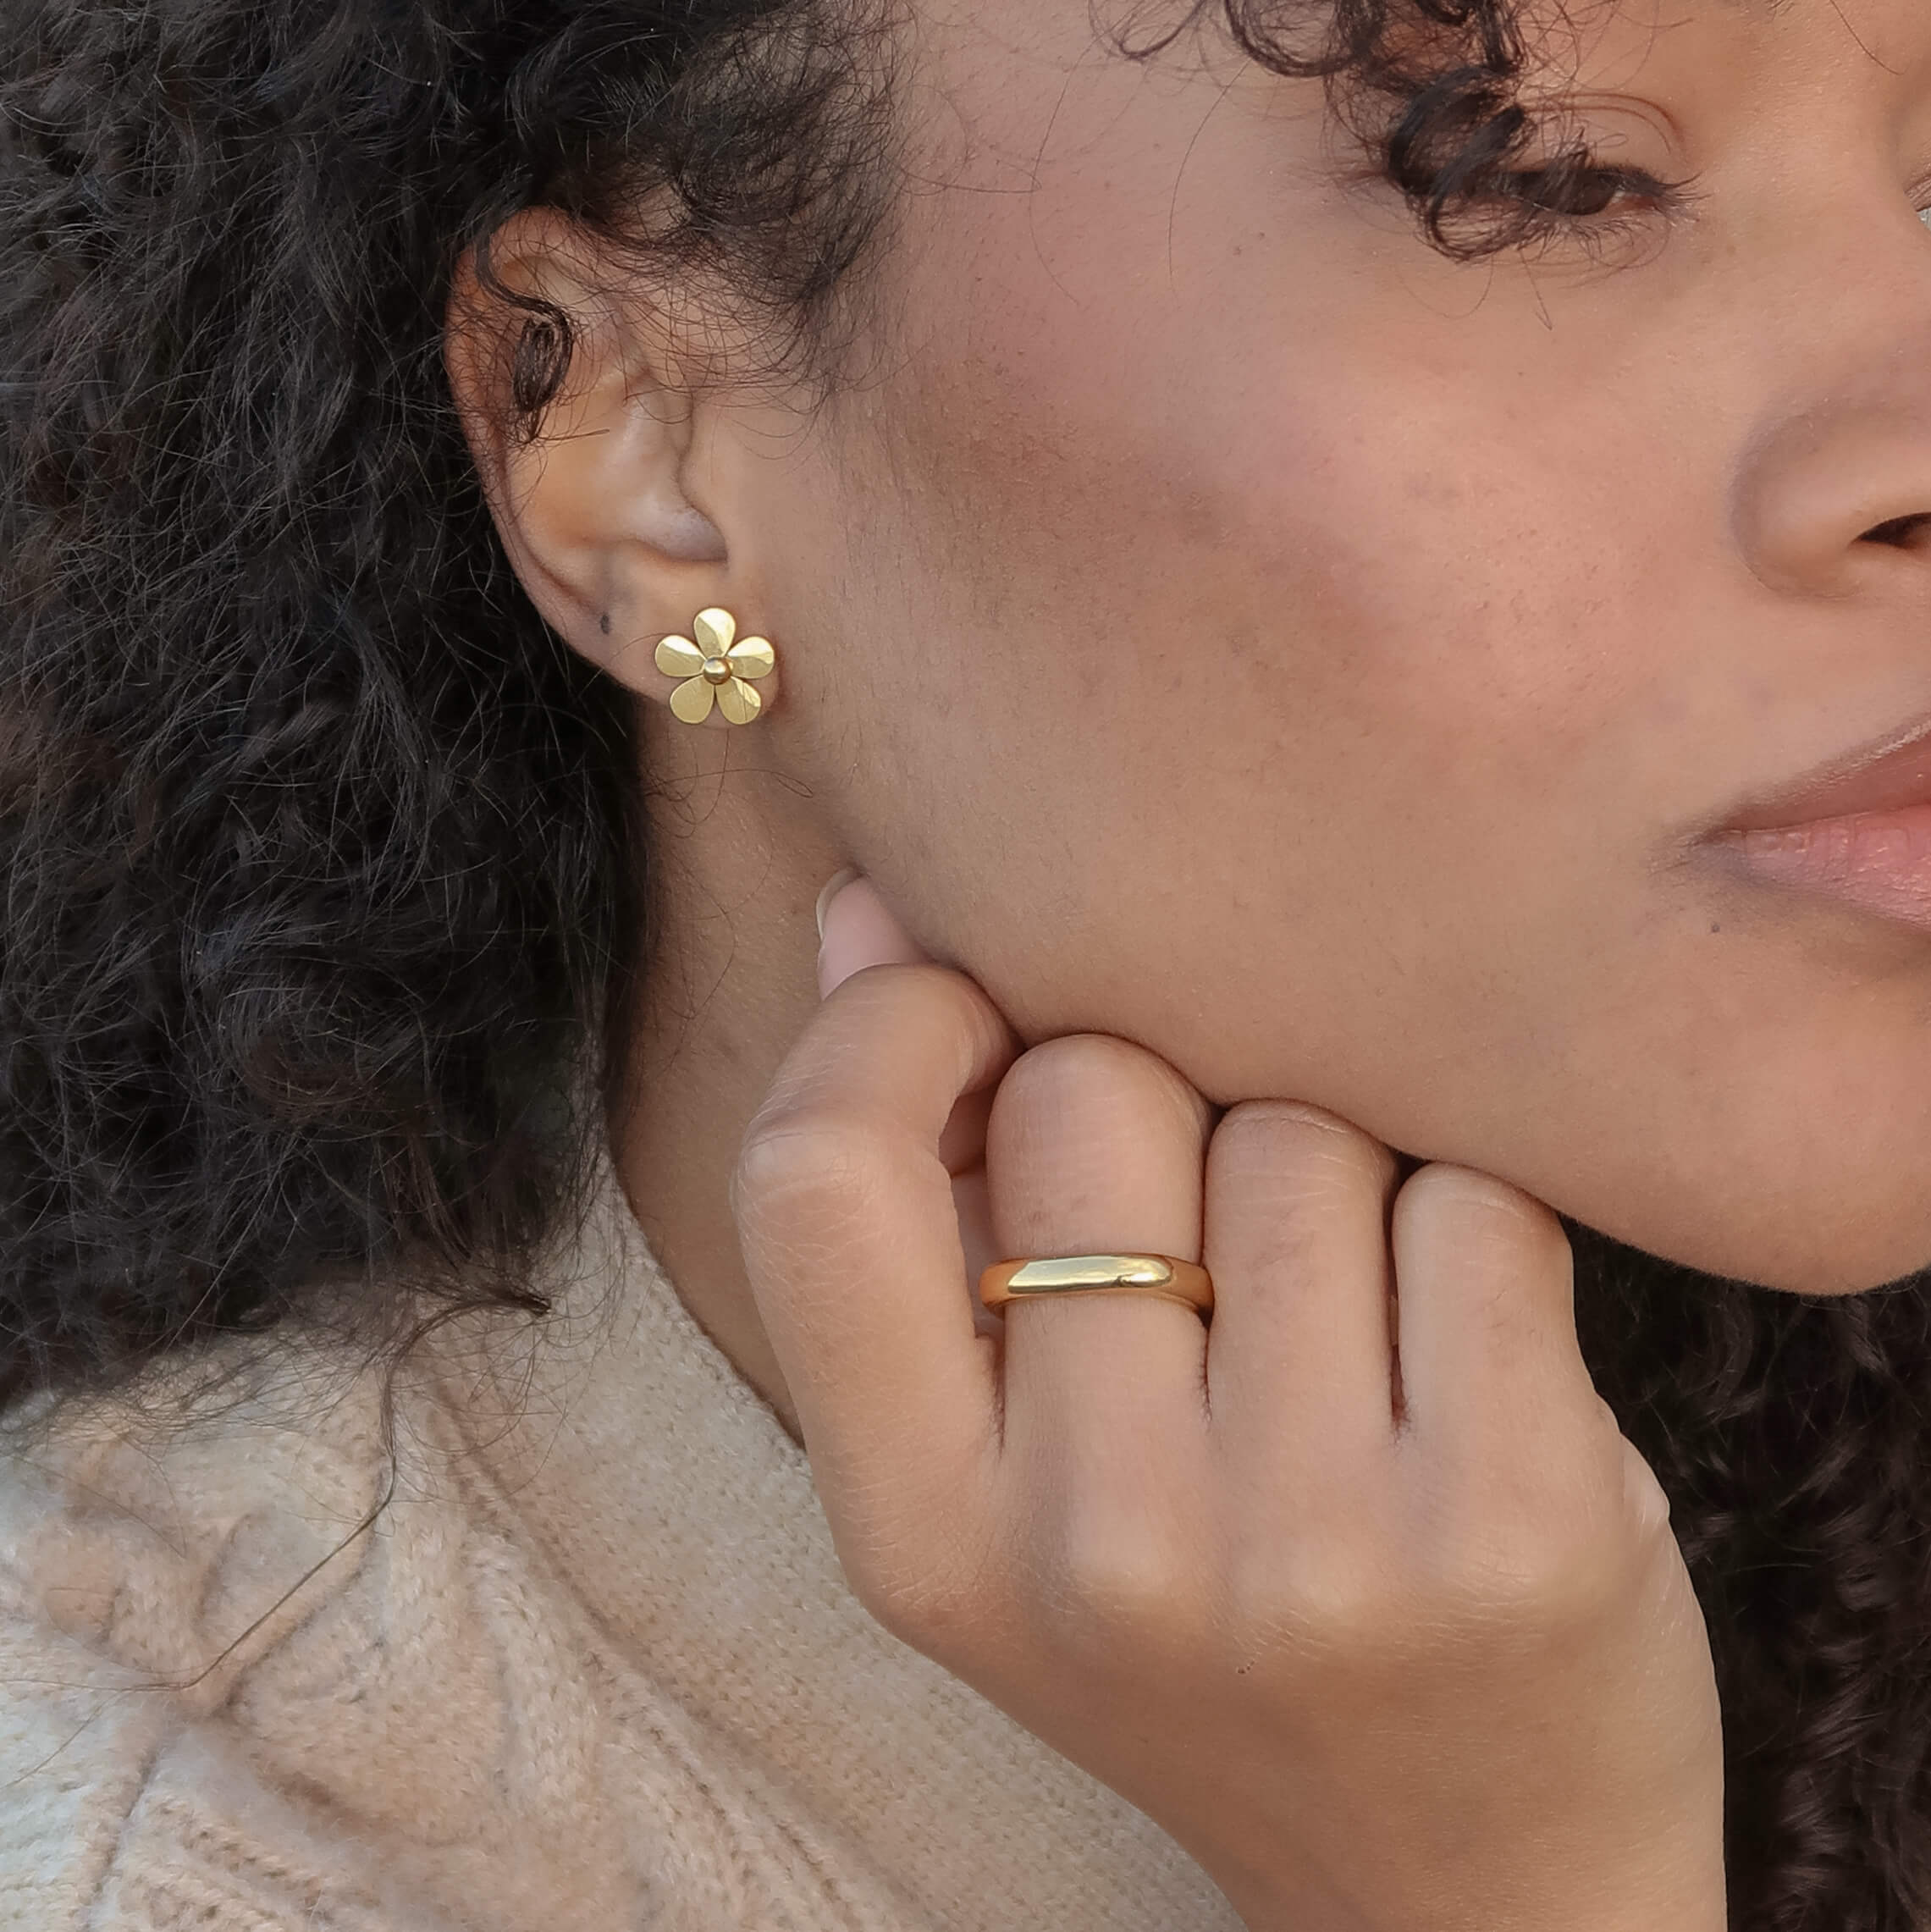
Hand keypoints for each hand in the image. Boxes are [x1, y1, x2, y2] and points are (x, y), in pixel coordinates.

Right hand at [734, 875, 1725, 1931]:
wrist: (1455, 1886)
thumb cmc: (1203, 1629)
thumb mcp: (997, 1480)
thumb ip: (914, 1199)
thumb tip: (870, 905)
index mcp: (917, 1541)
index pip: (817, 1172)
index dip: (889, 1028)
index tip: (979, 1021)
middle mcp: (1094, 1552)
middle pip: (1090, 1088)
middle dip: (1155, 1098)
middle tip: (1202, 1239)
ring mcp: (1311, 1549)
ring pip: (1300, 1124)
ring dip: (1327, 1168)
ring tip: (1337, 1324)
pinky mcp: (1519, 1523)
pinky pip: (1472, 1193)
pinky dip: (1467, 1223)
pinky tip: (1459, 1349)